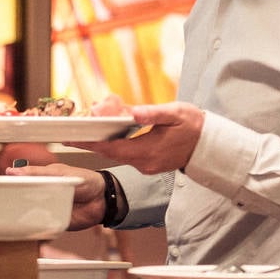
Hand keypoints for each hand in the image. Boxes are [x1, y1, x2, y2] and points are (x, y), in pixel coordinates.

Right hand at [8, 161, 105, 230]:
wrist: (102, 199)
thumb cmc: (82, 180)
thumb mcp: (58, 173)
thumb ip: (36, 173)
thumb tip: (11, 171)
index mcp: (39, 181)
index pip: (17, 184)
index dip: (5, 187)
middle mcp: (40, 196)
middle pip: (19, 202)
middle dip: (8, 205)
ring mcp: (45, 211)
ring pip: (27, 216)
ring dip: (18, 218)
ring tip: (5, 221)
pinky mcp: (53, 224)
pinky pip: (40, 228)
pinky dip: (33, 231)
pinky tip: (22, 232)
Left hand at [82, 101, 204, 175]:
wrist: (211, 145)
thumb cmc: (194, 125)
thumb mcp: (176, 113)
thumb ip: (153, 113)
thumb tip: (133, 113)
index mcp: (149, 150)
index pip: (112, 148)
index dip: (90, 142)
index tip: (71, 137)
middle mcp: (145, 162)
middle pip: (110, 153)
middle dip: (90, 142)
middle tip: (68, 134)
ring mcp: (147, 165)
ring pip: (118, 154)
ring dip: (102, 143)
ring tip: (84, 130)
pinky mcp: (149, 164)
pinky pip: (126, 155)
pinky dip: (115, 144)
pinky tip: (107, 133)